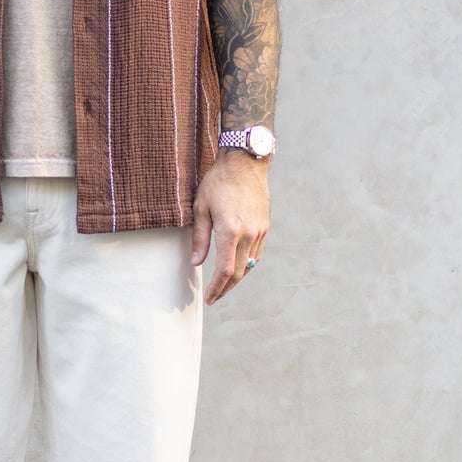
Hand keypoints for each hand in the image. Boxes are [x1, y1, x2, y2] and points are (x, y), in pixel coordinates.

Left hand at [190, 151, 268, 305]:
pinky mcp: (264, 226)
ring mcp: (259, 231)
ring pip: (249, 265)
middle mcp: (248, 234)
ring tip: (223, 285)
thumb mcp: (201, 207)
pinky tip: (236, 266)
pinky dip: (246, 265)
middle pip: (238, 273)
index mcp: (230, 231)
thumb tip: (196, 262)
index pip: (224, 270)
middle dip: (226, 288)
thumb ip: (200, 237)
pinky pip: (256, 254)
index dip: (216, 288)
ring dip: (236, 279)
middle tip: (214, 297)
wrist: (246, 163)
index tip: (209, 298)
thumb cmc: (219, 182)